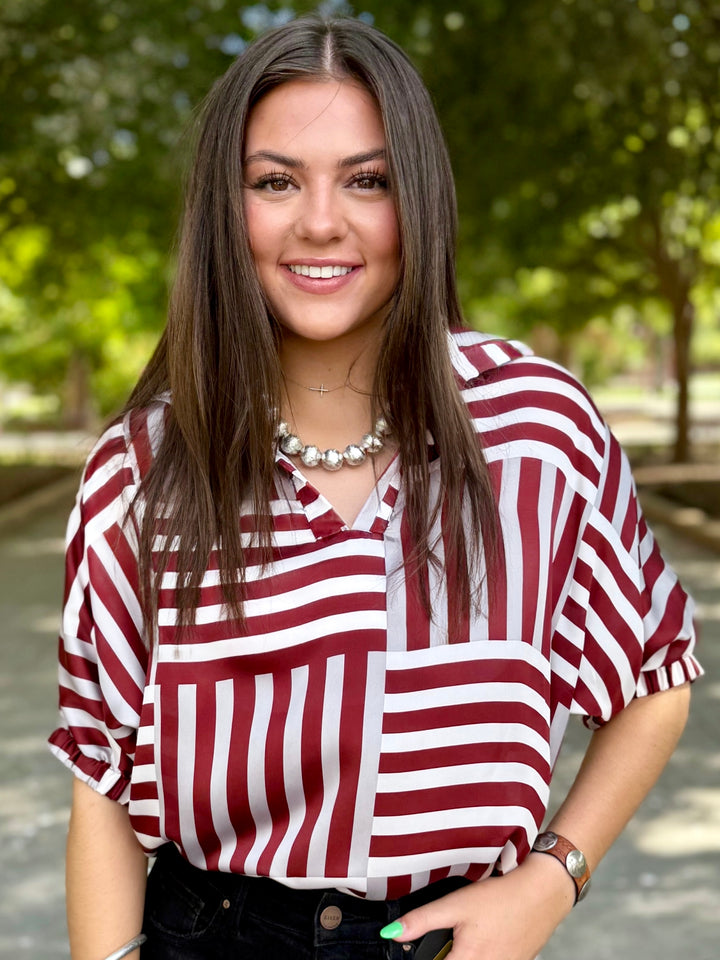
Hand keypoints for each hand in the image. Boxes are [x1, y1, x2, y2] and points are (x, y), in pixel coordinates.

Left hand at [383, 854, 574, 959]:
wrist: (541, 894)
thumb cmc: (500, 897)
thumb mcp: (455, 904)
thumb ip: (421, 921)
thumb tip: (390, 933)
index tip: (418, 952)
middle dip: (444, 957)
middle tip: (445, 944)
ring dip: (463, 956)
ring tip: (463, 941)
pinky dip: (481, 956)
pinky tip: (482, 942)